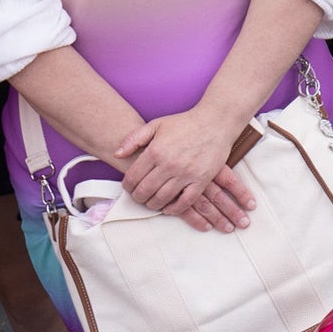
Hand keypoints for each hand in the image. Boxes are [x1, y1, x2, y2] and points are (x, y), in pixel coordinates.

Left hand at [115, 103, 259, 231]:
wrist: (215, 122)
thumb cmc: (185, 123)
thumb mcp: (156, 125)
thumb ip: (134, 139)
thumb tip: (117, 154)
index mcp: (155, 151)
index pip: (133, 177)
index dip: (127, 187)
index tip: (129, 188)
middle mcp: (169, 164)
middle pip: (145, 191)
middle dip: (138, 198)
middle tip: (138, 197)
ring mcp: (185, 174)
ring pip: (162, 199)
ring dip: (153, 204)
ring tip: (151, 202)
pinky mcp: (200, 180)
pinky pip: (184, 202)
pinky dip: (174, 209)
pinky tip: (169, 208)